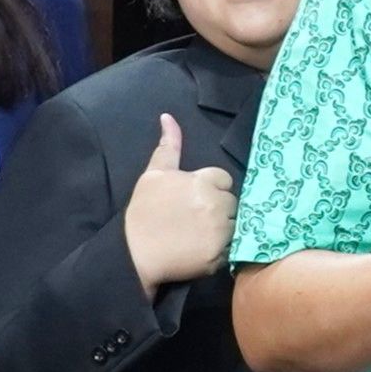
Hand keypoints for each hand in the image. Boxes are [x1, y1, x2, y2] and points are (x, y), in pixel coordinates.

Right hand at [119, 112, 239, 292]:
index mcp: (203, 181)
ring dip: (224, 228)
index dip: (211, 188)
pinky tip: (202, 248)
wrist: (134, 252)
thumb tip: (168, 116)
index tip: (195, 199)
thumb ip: (168, 146)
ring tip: (200, 234)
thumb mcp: (154, 174)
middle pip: (233, 202)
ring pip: (236, 224)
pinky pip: (232, 248)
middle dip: (219, 208)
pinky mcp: (220, 254)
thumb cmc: (143, 211)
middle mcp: (216, 204)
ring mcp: (220, 231)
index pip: (224, 179)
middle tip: (196, 218)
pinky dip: (221, 249)